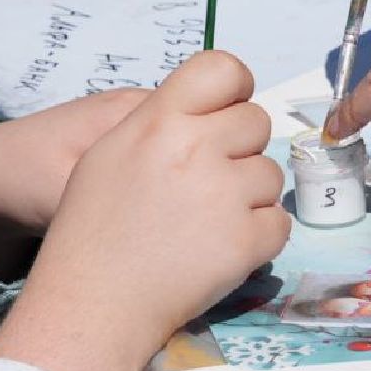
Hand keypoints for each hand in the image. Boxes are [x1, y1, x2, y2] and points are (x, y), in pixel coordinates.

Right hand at [0, 52, 288, 370]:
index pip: (223, 68)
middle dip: (239, 148)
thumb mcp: (109, 153)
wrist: (92, 302)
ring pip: (270, 173)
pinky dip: (258, 236)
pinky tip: (220, 246)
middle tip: (208, 181)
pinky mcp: (245, 241)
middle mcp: (195, 148)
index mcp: (158, 120)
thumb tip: (205, 113)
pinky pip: (278, 222)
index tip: (226, 112)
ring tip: (207, 221)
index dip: (234, 89)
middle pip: (256, 121)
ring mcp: (224, 195)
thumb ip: (160, 123)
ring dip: (248, 195)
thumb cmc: (91, 228)